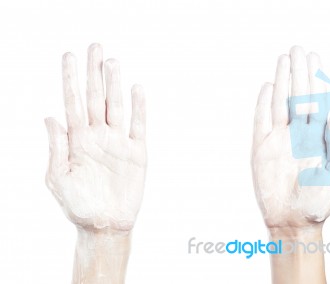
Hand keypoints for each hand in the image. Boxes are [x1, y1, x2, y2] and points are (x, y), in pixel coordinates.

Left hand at [45, 43, 145, 232]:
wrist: (105, 225)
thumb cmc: (78, 205)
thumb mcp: (57, 178)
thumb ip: (55, 147)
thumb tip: (49, 117)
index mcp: (77, 140)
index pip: (72, 102)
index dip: (70, 79)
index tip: (70, 56)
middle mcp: (97, 135)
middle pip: (95, 97)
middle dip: (94, 72)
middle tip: (95, 46)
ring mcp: (118, 142)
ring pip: (116, 107)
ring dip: (114, 84)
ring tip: (112, 62)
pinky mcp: (136, 152)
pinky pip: (138, 126)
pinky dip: (139, 108)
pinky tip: (136, 89)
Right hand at [251, 46, 329, 233]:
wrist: (293, 220)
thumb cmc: (318, 201)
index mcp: (318, 138)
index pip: (318, 102)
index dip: (318, 80)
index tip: (317, 60)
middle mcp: (298, 134)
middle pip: (298, 96)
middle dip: (299, 72)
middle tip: (298, 50)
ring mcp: (279, 139)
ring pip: (280, 103)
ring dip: (281, 82)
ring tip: (283, 61)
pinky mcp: (261, 148)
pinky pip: (261, 121)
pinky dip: (262, 104)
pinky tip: (266, 87)